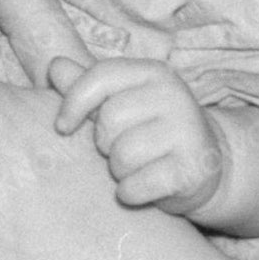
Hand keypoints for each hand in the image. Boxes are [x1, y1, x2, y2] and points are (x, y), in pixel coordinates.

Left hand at [58, 53, 227, 215]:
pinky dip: (131, 193)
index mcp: (153, 73)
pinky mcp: (192, 169)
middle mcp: (174, 95)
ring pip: (123, 156)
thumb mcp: (121, 104)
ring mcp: (188, 131)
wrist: (204, 165)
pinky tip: (141, 188)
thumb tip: (55, 66)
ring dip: (119, 171)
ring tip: (134, 168)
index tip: (63, 127)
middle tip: (120, 150)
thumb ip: (89, 88)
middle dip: (104, 144)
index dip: (73, 103)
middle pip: (109, 120)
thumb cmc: (151, 132)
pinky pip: (138, 185)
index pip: (101, 77)